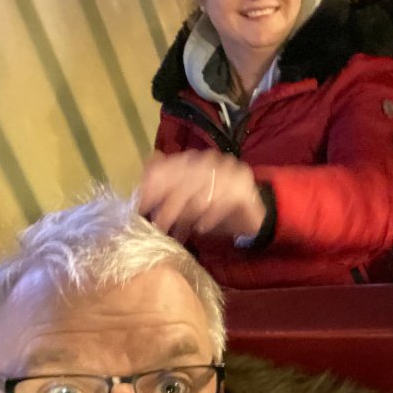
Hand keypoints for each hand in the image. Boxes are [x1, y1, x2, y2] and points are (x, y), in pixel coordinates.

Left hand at [139, 150, 265, 243]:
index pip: (168, 167)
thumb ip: (165, 188)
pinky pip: (222, 204)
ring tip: (177, 233)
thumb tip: (143, 179)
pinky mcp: (244, 189)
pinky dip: (209, 217)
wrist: (252, 211)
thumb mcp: (185, 198)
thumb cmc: (212, 205)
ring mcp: (229, 173)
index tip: (140, 208)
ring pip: (201, 194)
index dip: (152, 187)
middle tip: (158, 227)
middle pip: (182, 182)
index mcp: (193, 159)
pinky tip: (201, 228)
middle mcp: (210, 161)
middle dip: (168, 207)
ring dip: (187, 216)